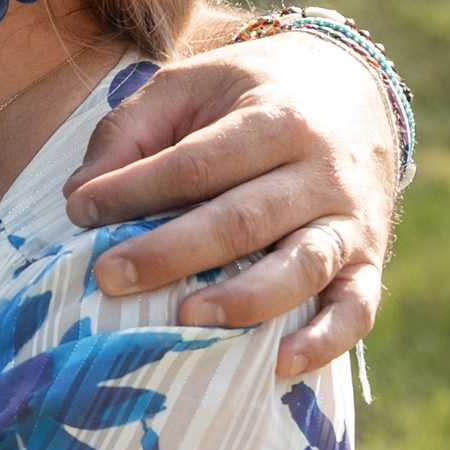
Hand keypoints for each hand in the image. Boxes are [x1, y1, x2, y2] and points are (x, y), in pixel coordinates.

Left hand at [63, 32, 396, 380]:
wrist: (356, 91)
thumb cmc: (251, 94)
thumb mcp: (192, 84)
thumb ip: (132, 129)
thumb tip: (80, 194)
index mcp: (274, 117)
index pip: (198, 161)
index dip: (136, 189)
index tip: (80, 212)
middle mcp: (320, 171)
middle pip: (244, 218)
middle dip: (172, 252)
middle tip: (109, 276)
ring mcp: (350, 220)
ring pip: (302, 266)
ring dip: (243, 300)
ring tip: (185, 320)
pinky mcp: (370, 261)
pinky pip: (356, 309)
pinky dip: (323, 341)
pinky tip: (277, 365)